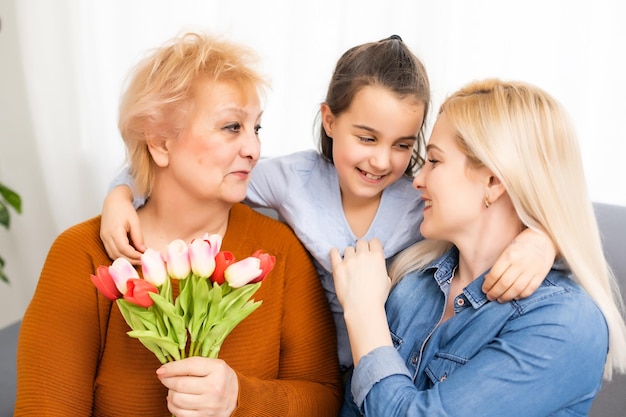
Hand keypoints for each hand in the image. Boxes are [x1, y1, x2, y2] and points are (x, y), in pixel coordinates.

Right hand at [100, 185, 144, 263]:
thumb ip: (138, 237)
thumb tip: (143, 250)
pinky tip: (129, 255)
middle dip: (131, 260)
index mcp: (114, 230)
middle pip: (117, 254)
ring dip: (124, 260)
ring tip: (137, 259)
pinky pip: (110, 251)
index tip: (144, 257)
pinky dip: (119, 256)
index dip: (134, 255)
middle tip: (142, 261)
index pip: (124, 249)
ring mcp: (103, 237)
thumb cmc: (125, 209)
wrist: (113, 201)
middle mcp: (106, 235)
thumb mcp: (134, 221)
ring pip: (112, 255)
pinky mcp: (103, 238)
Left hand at [156, 357, 237, 416]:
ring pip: (177, 400)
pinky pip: (180, 414)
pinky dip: (173, 406)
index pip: (189, 366)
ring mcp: (210, 405)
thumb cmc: (221, 378)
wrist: (238, 398)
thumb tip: (165, 370)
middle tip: (165, 378)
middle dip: (167, 381)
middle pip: (180, 384)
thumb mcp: (213, 365)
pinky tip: (176, 400)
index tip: (161, 369)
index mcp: (218, 370)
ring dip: (170, 394)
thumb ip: (193, 364)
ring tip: (172, 390)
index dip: (171, 368)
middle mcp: (215, 387)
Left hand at [330, 238, 392, 364]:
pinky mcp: (338, 267)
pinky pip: (334, 253)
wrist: (363, 307)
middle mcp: (363, 255)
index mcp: (377, 257)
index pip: (374, 241)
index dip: (372, 246)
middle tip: (360, 258)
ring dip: (349, 254)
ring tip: (349, 263)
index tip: (370, 250)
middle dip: (361, 249)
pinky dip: (334, 252)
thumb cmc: (376, 297)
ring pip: (348, 248)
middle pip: (361, 242)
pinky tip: (335, 252)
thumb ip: (381, 269)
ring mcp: (349, 261)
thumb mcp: (387, 281)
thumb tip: (377, 267)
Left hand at [484, 227, 555, 301]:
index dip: (488, 285)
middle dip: (495, 293)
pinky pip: (529, 290)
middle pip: (504, 284)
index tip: (484, 290)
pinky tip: (514, 297)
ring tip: (500, 299)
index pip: (495, 274)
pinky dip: (521, 296)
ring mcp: (532, 270)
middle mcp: (520, 263)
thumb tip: (487, 280)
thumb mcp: (507, 250)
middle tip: (490, 297)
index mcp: (509, 255)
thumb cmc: (522, 244)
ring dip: (506, 297)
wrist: (544, 238)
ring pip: (516, 289)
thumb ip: (499, 265)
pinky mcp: (541, 275)